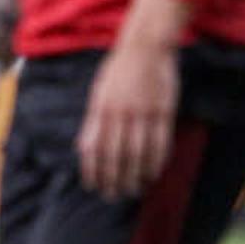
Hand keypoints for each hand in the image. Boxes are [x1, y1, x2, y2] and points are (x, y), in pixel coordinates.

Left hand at [75, 39, 178, 200]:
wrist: (144, 47)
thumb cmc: (117, 71)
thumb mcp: (97, 93)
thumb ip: (92, 121)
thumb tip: (82, 149)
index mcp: (100, 109)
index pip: (93, 148)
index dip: (92, 170)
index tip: (92, 186)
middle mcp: (119, 112)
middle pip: (114, 155)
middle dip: (112, 179)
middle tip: (112, 196)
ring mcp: (142, 112)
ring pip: (137, 153)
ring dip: (134, 176)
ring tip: (133, 190)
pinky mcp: (162, 111)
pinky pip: (160, 142)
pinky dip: (155, 161)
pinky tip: (153, 174)